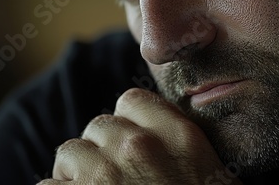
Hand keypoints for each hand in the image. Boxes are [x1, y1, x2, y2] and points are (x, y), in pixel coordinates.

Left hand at [37, 88, 242, 183]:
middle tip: (111, 180)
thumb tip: (148, 136)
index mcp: (179, 139)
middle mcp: (141, 148)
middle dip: (100, 151)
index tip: (128, 143)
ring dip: (76, 176)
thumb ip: (178, 146)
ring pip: (70, 154)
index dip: (126, 122)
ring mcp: (104, 175)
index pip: (132, 101)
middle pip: (98, 126)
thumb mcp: (208, 177)